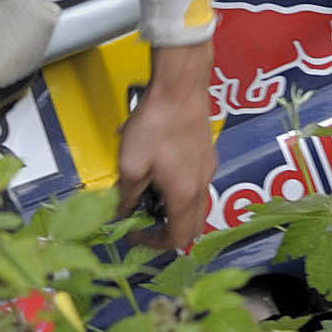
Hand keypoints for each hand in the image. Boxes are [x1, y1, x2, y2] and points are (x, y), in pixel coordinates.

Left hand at [119, 39, 221, 251]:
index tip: (134, 234)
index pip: (177, 238)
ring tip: (147, 192)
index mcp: (184, 195)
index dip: (154, 244)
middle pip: (192, 226)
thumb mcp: (130, 164)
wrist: (180, 87)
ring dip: (173, 208)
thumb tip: (123, 212)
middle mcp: (202, 187)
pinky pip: (196, 185)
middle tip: (143, 220)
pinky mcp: (208, 155)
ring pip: (195, 205)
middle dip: (167, 230)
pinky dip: (180, 190)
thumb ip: (126, 195)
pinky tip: (159, 169)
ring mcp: (208, 170)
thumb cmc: (154, 125)